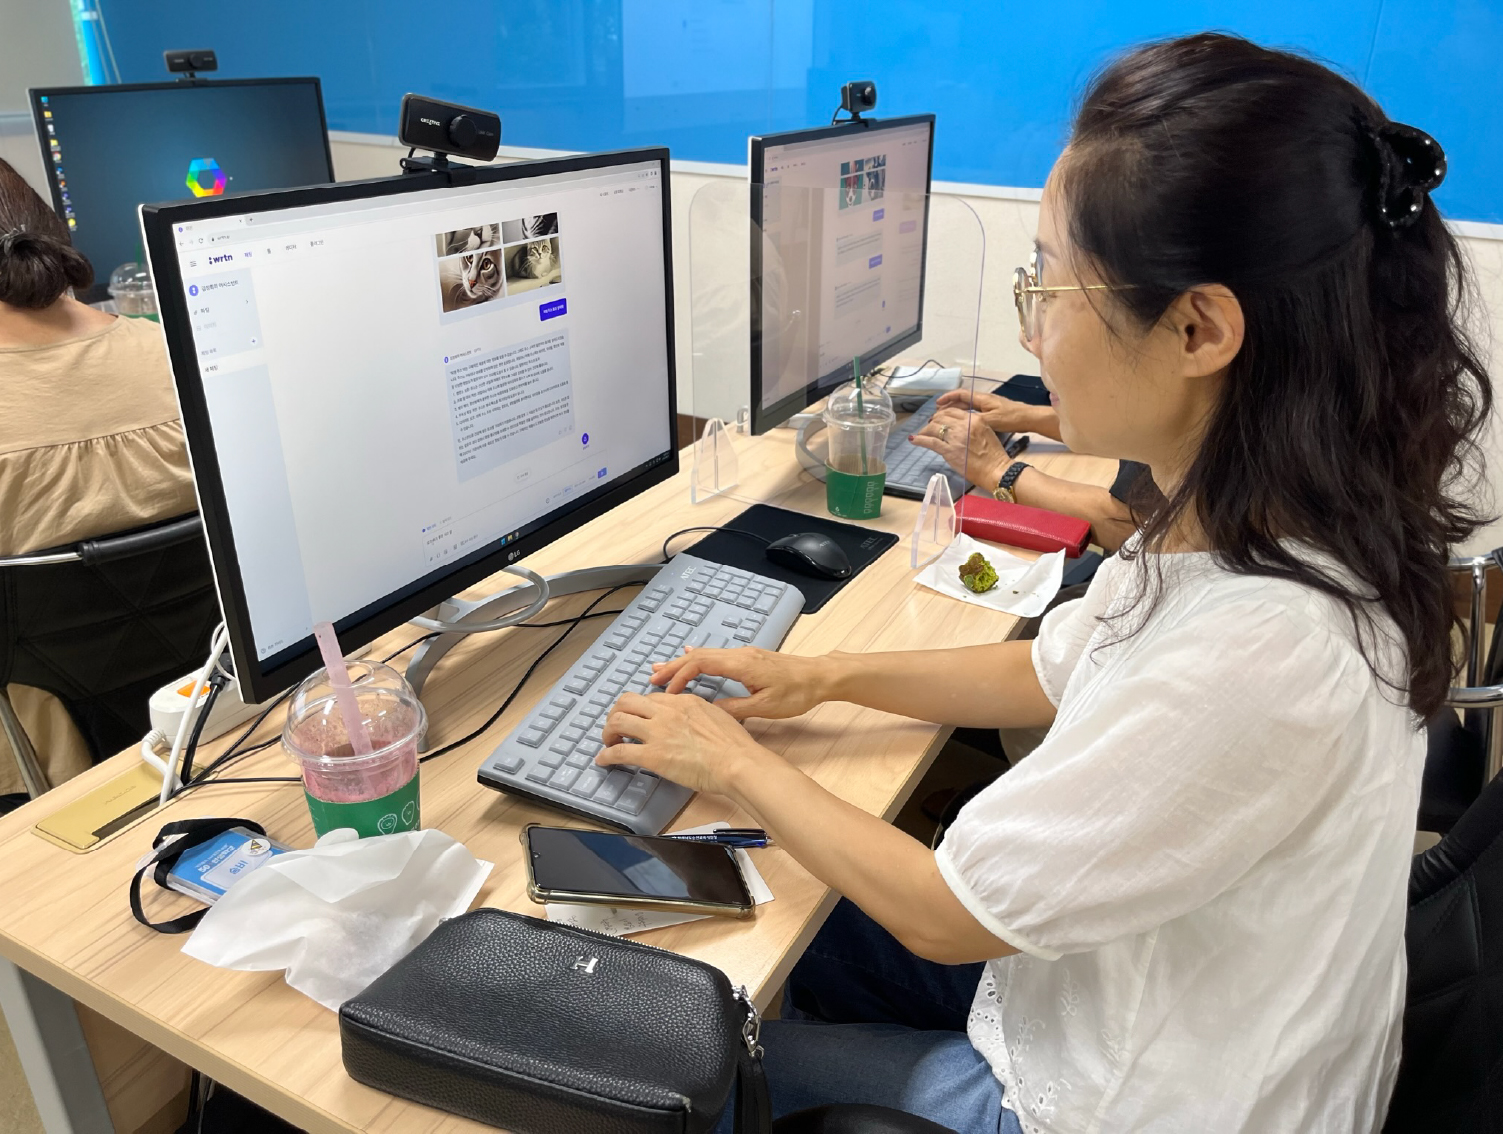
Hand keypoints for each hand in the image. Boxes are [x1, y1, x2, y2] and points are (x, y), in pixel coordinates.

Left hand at [599, 692, 769, 795]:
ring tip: (609, 742)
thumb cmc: (734, 745)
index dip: (639, 709)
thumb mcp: (716, 715)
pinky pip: (619, 751)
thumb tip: (691, 720)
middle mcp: (666, 712)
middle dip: (617, 713)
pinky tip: (603, 760)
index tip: (637, 719)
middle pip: (626, 702)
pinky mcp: (652, 755)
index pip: (650, 698)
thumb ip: (698, 713)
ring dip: (608, 732)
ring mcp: (657, 732)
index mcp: (683, 701)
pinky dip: (606, 755)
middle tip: (616, 727)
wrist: (736, 761)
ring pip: (617, 721)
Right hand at [650, 646, 830, 719]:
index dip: (680, 675)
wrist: (820, 676)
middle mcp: (740, 655)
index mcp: (741, 664)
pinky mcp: (749, 658)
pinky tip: (690, 656)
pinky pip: (717, 655)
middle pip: (698, 655)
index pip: (701, 663)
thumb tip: (710, 711)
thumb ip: (735, 709)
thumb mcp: (765, 707)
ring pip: (706, 654)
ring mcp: (744, 654)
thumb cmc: (797, 692)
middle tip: (652, 676)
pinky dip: (698, 659)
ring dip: (683, 662)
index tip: (667, 691)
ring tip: (662, 669)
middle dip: (673, 666)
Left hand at [909, 408, 1009, 489]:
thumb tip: (958, 427)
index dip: (942, 414)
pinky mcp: (949, 451)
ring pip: (934, 427)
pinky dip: (920, 439)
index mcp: (974, 419)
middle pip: (941, 417)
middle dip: (933, 421)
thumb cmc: (994, 455)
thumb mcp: (986, 432)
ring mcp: (956, 438)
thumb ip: (972, 426)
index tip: (938, 418)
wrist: (996, 469)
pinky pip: (930, 442)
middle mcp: (964, 425)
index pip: (952, 411)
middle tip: (929, 426)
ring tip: (921, 433)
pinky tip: (914, 439)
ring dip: (925, 429)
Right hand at [936, 389, 1029, 432]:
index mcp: (982, 399)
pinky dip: (965, 415)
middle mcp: (984, 400)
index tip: (938, 403)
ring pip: (968, 406)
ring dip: (956, 410)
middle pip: (962, 400)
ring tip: (946, 418)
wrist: (1028, 418)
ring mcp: (988, 405)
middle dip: (949, 405)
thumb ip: (975, 420)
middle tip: (938, 413)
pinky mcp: (992, 412)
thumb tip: (960, 421)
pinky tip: (962, 422)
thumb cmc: (1012, 418)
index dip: (948, 397)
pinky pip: (974, 411)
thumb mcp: (992, 421)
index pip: (961, 394)